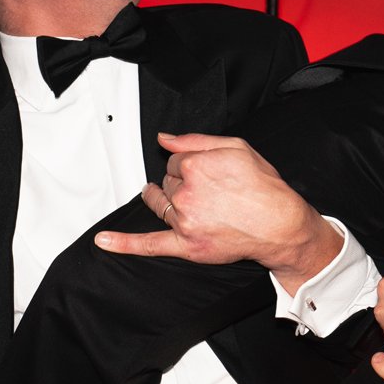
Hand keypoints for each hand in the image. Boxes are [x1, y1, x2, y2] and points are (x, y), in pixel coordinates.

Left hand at [93, 133, 341, 288]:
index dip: (189, 165)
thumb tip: (164, 138)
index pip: (174, 161)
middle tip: (207, 189)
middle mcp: (186, 192)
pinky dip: (124, 243)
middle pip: (167, 182)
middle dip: (180, 182)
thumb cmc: (263, 186)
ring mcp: (184, 221)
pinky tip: (103, 241)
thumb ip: (195, 140)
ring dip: (160, 199)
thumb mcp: (236, 147)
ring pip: (159, 204)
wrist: (279, 223)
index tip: (206, 171)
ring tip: (171, 199)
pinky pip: (149, 244)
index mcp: (196, 165)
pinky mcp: (186, 245)